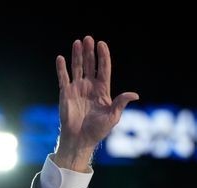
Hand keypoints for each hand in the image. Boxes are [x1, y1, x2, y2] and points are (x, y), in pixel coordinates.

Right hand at [53, 35, 138, 170]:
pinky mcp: (65, 93)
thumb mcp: (113, 116)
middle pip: (90, 64)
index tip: (101, 44)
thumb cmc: (98, 130)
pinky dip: (61, 68)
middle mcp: (90, 87)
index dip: (103, 56)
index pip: (103, 69)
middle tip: (88, 39)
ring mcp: (77, 89)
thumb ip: (121, 103)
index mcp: (102, 90)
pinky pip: (63, 78)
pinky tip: (61, 58)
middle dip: (89, 52)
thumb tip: (135, 95)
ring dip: (77, 55)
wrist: (80, 139)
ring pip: (77, 67)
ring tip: (77, 42)